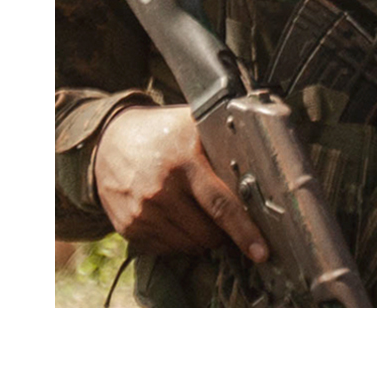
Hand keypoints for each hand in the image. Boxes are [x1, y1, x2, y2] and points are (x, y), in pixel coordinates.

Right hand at [94, 104, 267, 262]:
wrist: (110, 141)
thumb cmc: (164, 132)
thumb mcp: (194, 125)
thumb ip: (225, 141)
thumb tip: (266, 161)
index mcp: (184, 161)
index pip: (221, 205)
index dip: (244, 231)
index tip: (261, 251)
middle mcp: (161, 190)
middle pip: (207, 232)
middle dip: (225, 233)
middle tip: (228, 220)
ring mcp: (142, 211)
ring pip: (189, 245)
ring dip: (203, 238)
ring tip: (201, 215)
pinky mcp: (129, 227)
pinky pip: (166, 249)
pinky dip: (179, 241)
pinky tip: (178, 218)